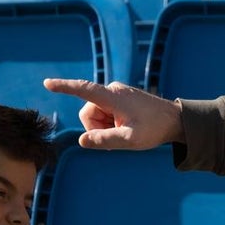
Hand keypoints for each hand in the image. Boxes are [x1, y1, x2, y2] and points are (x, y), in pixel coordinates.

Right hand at [42, 79, 184, 149]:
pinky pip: (105, 113)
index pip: (84, 89)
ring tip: (125, 132)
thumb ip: (105, 141)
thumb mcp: (130, 140)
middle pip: (88, 112)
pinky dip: (111, 124)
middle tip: (118, 138)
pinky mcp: (121, 99)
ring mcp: (117, 94)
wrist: (176, 120)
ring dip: (105, 127)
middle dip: (97, 128)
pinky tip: (126, 128)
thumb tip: (82, 141)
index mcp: (113, 97)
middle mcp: (113, 91)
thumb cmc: (155, 129)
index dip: (64, 87)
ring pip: (96, 115)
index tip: (48, 83)